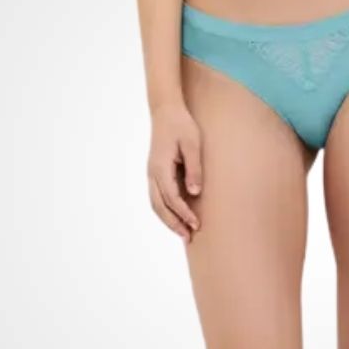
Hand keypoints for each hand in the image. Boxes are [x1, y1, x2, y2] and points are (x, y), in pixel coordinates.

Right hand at [146, 100, 202, 244]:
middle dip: (174, 223)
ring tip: (183, 233)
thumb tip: (195, 192)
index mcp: (160, 167)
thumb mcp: (193, 144)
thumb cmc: (181, 125)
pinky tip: (176, 217)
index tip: (196, 224)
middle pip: (160, 206)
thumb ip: (194, 168)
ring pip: (156, 204)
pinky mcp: (155, 172)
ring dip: (168, 220)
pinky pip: (157, 197)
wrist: (165, 111)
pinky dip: (165, 210)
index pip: (171, 197)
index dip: (183, 213)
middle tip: (189, 237)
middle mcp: (152, 174)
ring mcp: (151, 174)